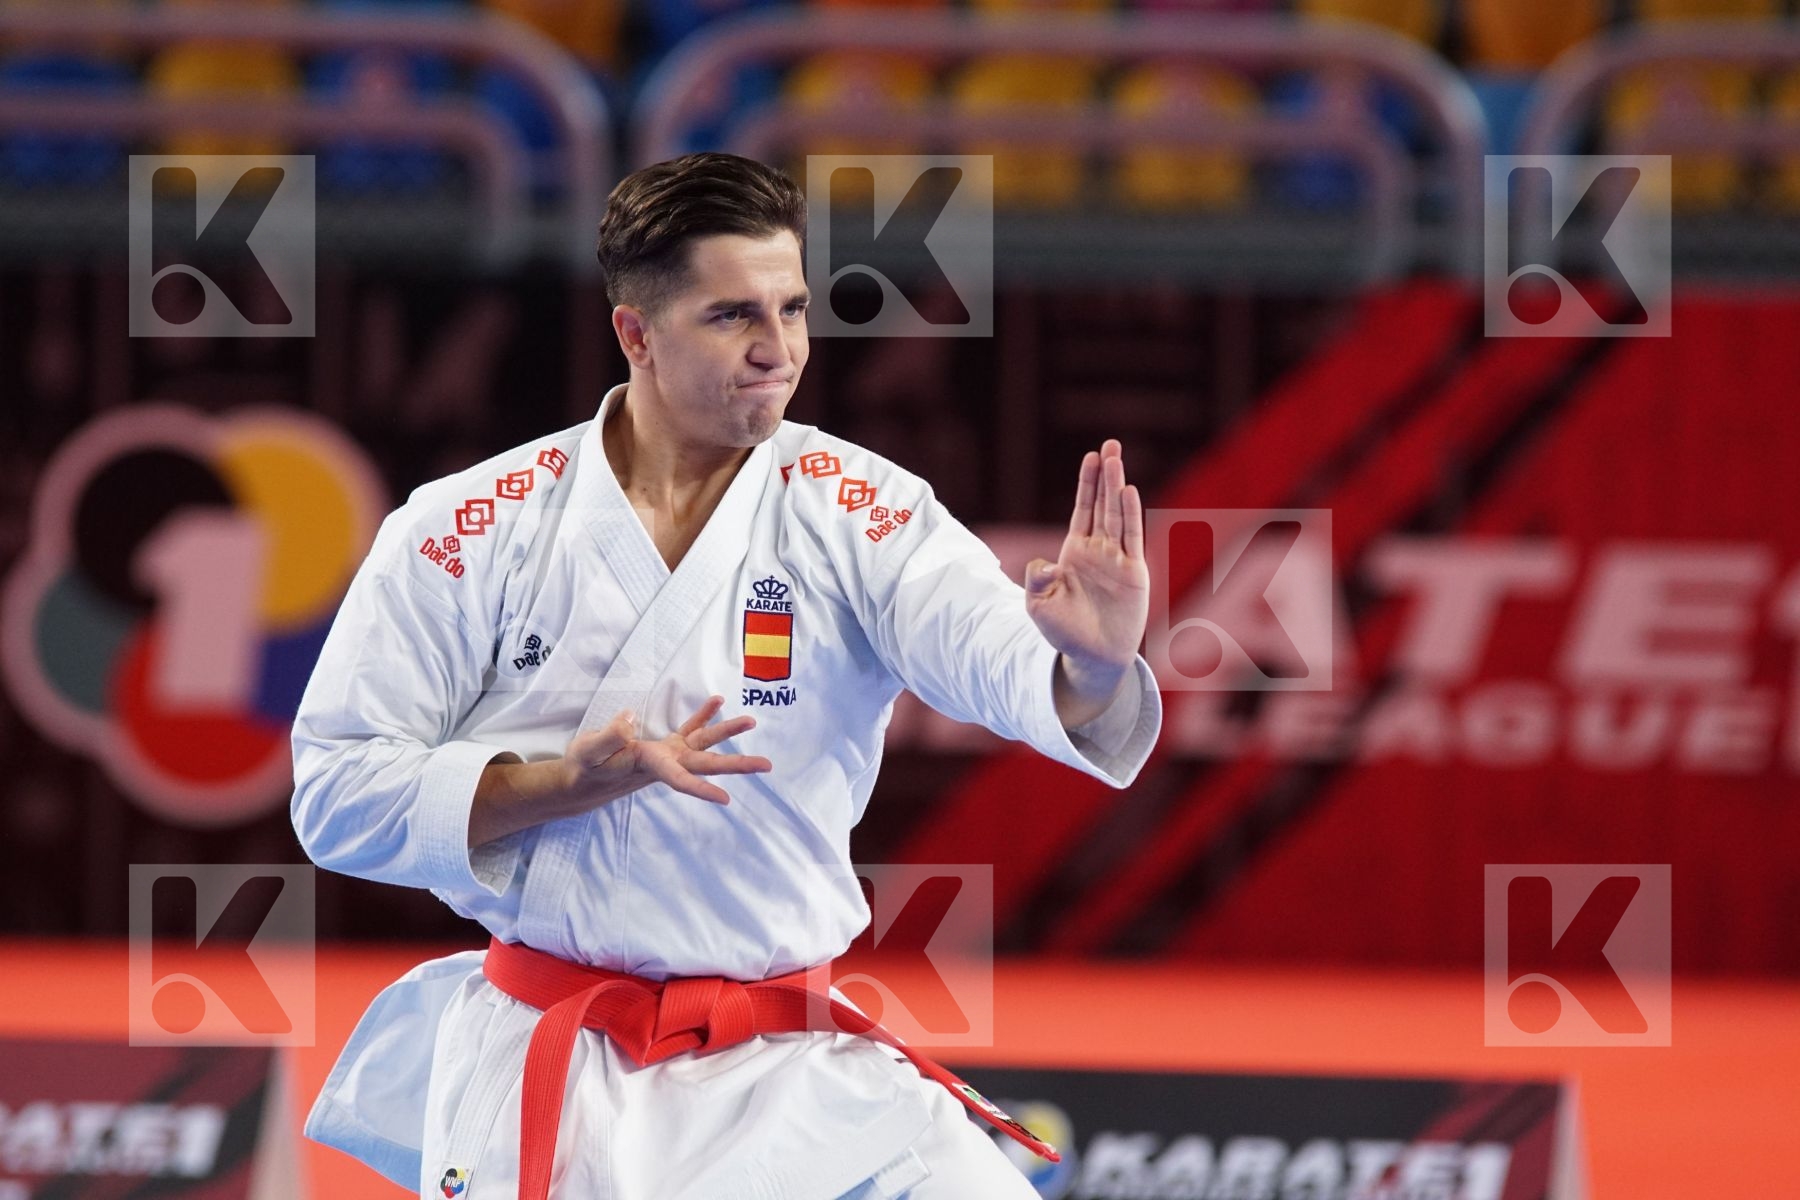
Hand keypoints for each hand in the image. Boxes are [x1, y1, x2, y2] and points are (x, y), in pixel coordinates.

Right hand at [565, 695, 770, 807]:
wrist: (583, 778)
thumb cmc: (585, 767)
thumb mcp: (589, 751)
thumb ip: (609, 737)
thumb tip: (629, 720)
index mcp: (649, 766)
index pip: (680, 779)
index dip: (701, 789)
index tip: (725, 799)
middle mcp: (665, 762)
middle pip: (706, 763)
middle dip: (737, 764)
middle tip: (767, 766)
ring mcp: (668, 754)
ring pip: (703, 743)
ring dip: (727, 731)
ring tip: (752, 721)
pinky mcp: (664, 746)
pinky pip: (689, 729)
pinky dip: (703, 716)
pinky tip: (718, 702)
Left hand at [1026, 439, 1149, 682]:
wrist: (1092, 657)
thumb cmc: (1064, 633)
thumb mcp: (1038, 606)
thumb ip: (1038, 580)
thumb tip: (1043, 564)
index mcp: (1075, 553)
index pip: (1083, 510)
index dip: (1086, 484)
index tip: (1090, 457)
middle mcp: (1099, 551)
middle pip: (1103, 504)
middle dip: (1105, 475)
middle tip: (1110, 444)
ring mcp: (1118, 560)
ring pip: (1117, 515)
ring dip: (1116, 487)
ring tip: (1116, 459)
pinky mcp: (1134, 574)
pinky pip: (1132, 538)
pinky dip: (1131, 514)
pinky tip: (1128, 492)